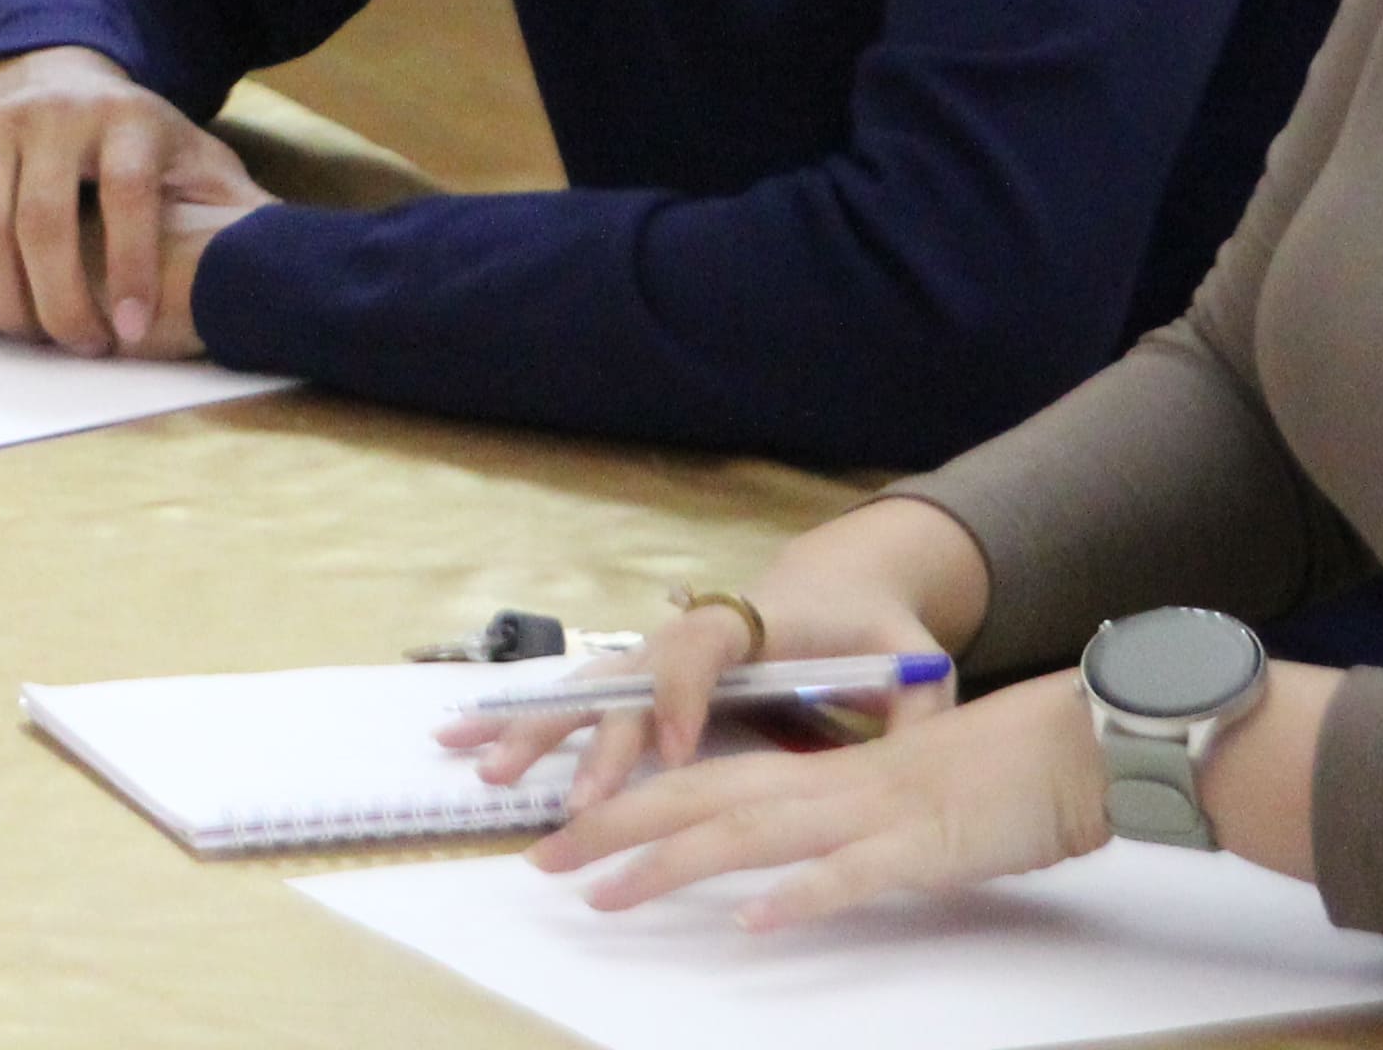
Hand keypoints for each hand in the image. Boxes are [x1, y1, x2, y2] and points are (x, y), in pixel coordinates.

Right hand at [0, 46, 267, 353]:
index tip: (130, 333)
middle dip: (58, 300)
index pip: (125, 194)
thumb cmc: (143, 150)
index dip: (129, 267)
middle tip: (80, 346)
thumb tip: (295, 252)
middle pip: (43, 220)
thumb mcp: (198, 164)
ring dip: (3, 301)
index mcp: (127, 118)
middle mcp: (54, 114)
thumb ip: (239, 208)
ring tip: (33, 337)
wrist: (61, 85)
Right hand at [448, 497, 982, 809]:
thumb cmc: (874, 623)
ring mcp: (659, 654)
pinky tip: (465, 739)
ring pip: (587, 689)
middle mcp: (690, 635)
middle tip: (574, 801)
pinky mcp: (645, 678)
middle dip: (592, 739)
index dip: (682, 697)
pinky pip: (580, 698)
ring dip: (534, 728)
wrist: (836, 581)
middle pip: (626, 680)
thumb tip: (917, 732)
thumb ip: (917, 701)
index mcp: (750, 621)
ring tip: (483, 767)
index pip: (701, 651)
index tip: (675, 751)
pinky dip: (521, 718)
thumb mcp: (913, 655)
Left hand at [531, 663, 1101, 928]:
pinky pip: (853, 876)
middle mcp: (820, 789)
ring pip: (748, 835)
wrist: (1070, 749)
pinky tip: (755, 922)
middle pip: (695, 801)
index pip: (694, 782)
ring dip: (671, 864)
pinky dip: (802, 897)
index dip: (621, 802)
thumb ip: (824, 824)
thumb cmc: (983, 777)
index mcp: (809, 776)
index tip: (557, 831)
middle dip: (611, 829)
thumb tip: (765, 868)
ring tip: (606, 895)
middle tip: (538, 860)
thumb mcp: (886, 799)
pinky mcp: (920, 849)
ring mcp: (866, 817)